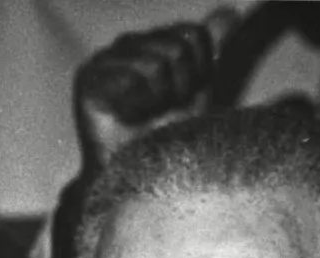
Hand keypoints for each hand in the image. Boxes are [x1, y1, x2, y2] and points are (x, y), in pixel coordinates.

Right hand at [73, 11, 235, 171]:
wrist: (138, 179)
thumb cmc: (165, 139)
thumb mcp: (197, 91)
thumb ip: (210, 50)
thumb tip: (231, 12)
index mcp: (150, 42)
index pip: (193, 34)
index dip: (198, 72)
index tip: (183, 98)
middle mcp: (124, 46)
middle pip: (177, 47)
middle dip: (180, 86)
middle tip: (162, 111)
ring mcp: (102, 61)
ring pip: (155, 63)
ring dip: (159, 99)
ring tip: (145, 116)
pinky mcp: (88, 80)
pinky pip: (131, 78)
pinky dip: (138, 105)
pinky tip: (127, 119)